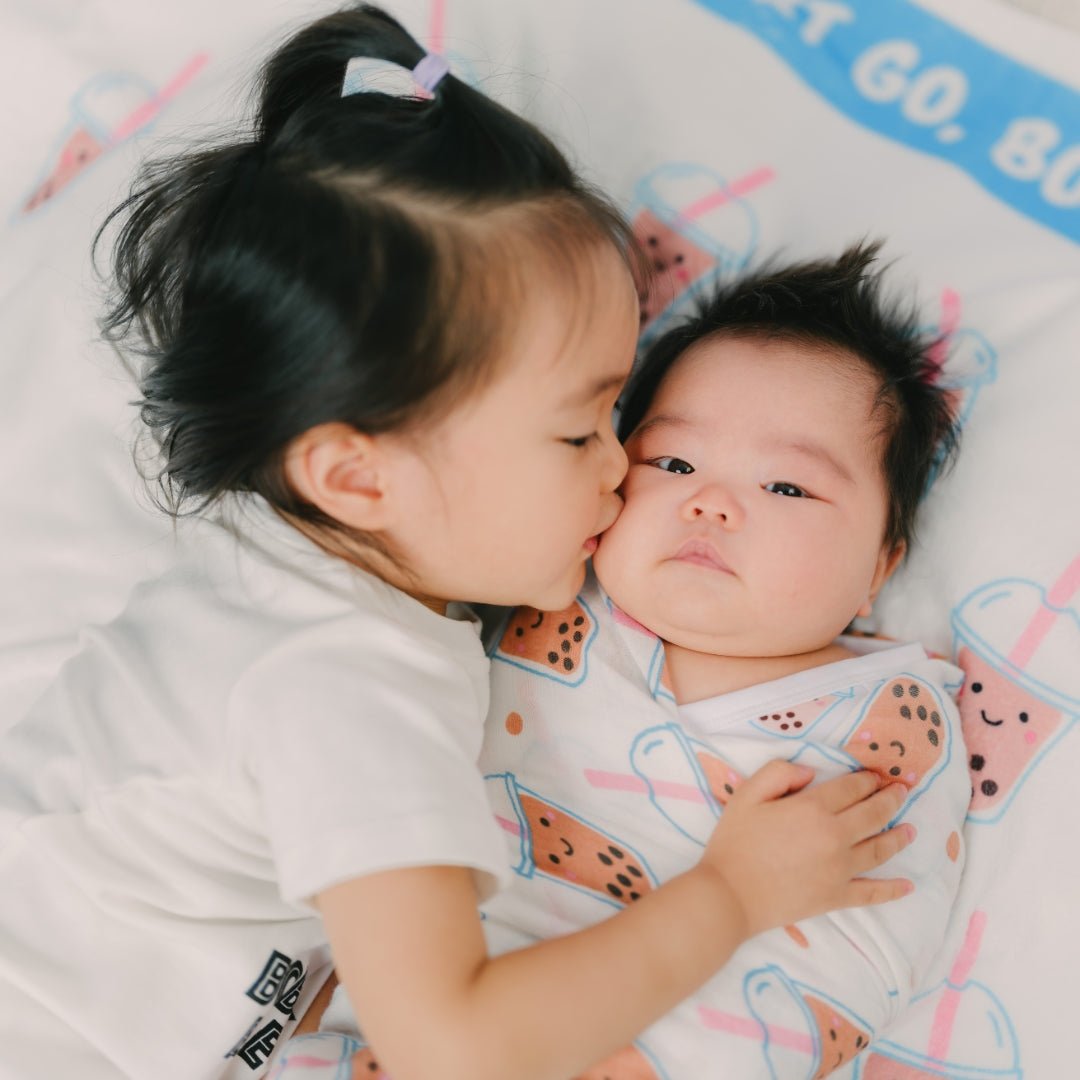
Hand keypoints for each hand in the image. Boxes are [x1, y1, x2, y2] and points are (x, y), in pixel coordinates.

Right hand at [697, 761, 913, 937]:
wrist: (730, 895)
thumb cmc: (734, 841)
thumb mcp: (747, 794)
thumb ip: (778, 773)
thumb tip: (811, 772)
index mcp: (813, 808)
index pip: (851, 788)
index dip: (866, 779)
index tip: (876, 775)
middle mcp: (835, 837)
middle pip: (873, 814)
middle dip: (890, 799)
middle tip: (902, 791)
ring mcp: (840, 869)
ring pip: (880, 849)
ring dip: (899, 836)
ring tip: (911, 828)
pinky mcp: (837, 896)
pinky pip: (872, 893)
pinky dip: (893, 890)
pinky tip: (908, 886)